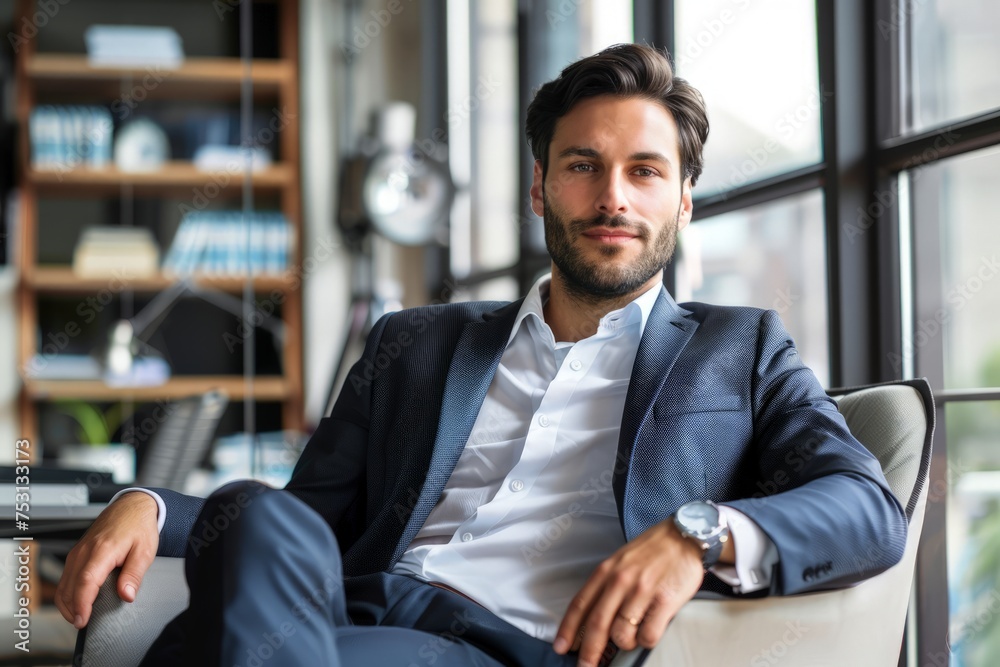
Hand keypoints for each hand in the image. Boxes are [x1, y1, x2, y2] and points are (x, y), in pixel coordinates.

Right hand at [55, 492, 159, 628]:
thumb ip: (135, 575)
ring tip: (79, 617)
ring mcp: (78, 551)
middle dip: (72, 609)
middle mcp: (85, 551)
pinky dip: (68, 592)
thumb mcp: (145, 551)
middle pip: (70, 586)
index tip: (82, 620)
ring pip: (64, 583)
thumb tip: (127, 595)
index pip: (86, 582)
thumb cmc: (139, 526)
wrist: (131, 506)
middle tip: (82, 624)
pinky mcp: (77, 553)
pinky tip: (77, 602)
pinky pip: (66, 576)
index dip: (82, 604)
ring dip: (67, 603)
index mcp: (103, 550)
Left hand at [553, 519, 703, 666]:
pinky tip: (649, 632)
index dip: (568, 629)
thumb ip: (605, 584)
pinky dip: (646, 640)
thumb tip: (589, 616)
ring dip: (625, 643)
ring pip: (622, 634)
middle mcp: (621, 581)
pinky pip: (649, 634)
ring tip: (632, 637)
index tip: (561, 647)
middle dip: (588, 652)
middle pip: (597, 625)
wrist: (684, 536)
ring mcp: (642, 591)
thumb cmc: (651, 550)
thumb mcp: (620, 560)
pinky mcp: (665, 601)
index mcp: (606, 571)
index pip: (580, 604)